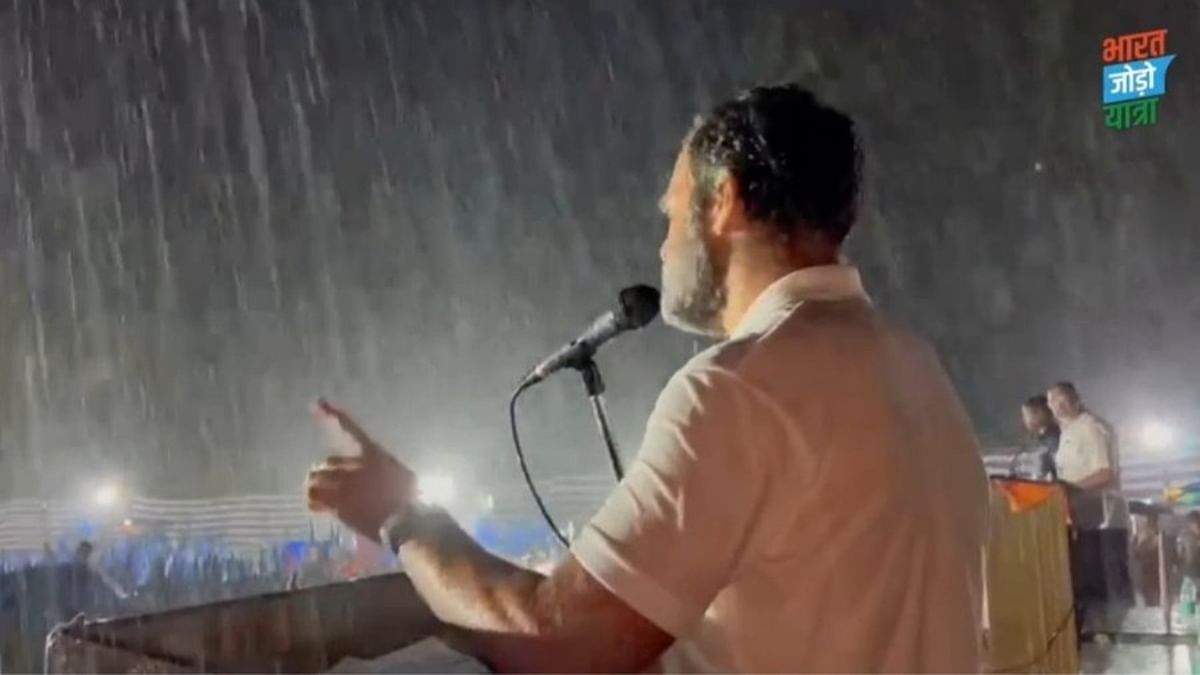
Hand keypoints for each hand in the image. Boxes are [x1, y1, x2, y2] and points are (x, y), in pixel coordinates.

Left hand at [305, 399, 415, 542]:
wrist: (405, 521)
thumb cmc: (410, 498)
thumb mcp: (402, 475)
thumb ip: (384, 470)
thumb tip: (381, 472)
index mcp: (371, 453)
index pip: (349, 429)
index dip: (331, 415)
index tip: (316, 402)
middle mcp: (353, 465)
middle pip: (328, 463)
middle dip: (329, 475)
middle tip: (335, 487)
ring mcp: (342, 484)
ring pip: (316, 480)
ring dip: (318, 488)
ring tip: (323, 498)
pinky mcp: (335, 504)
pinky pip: (314, 500)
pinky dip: (315, 503)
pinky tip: (319, 508)